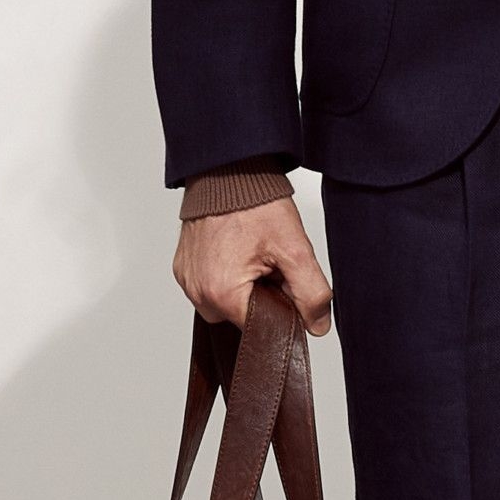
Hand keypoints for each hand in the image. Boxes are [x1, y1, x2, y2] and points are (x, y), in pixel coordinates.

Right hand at [173, 197, 332, 335]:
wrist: (228, 171)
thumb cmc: (255, 204)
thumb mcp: (294, 249)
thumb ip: (311, 293)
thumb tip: (317, 326)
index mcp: (221, 293)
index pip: (259, 328)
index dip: (279, 308)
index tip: (282, 279)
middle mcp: (197, 291)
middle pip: (240, 317)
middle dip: (260, 297)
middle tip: (269, 262)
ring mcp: (187, 279)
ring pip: (224, 303)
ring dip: (242, 287)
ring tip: (251, 254)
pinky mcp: (182, 267)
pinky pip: (208, 285)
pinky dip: (225, 274)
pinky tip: (236, 251)